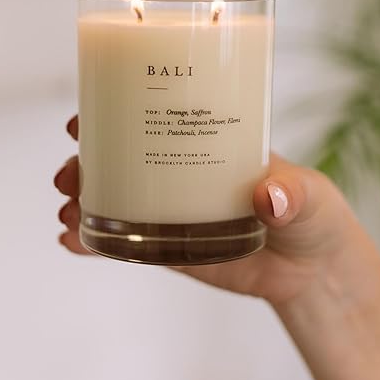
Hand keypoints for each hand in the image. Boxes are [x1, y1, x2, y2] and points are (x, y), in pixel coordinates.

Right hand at [54, 115, 367, 306]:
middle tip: (70, 171)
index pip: (155, 112)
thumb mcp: (308, 196)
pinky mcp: (171, 247)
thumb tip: (269, 196)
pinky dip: (93, 241)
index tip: (84, 115)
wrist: (312, 270)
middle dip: (86, 159)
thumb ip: (291, 195)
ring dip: (83, 197)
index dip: (114, 109)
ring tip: (67, 209)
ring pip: (114, 195)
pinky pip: (124, 241)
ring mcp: (171, 207)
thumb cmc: (312, 213)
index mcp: (207, 138)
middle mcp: (181, 167)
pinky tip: (71, 241)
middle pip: (121, 153)